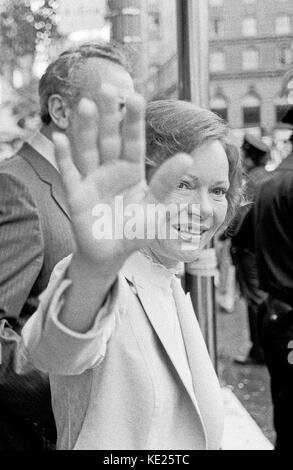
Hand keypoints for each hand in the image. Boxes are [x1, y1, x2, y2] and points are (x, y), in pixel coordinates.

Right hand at [53, 87, 192, 271]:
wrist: (112, 253)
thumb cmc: (135, 231)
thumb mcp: (155, 209)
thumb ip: (166, 184)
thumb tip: (187, 158)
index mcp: (132, 170)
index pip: (133, 140)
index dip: (134, 120)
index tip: (136, 97)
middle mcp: (111, 169)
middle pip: (108, 137)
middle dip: (107, 114)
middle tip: (107, 87)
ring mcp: (92, 179)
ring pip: (88, 149)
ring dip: (85, 128)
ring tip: (84, 105)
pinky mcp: (76, 193)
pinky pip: (69, 172)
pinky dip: (63, 157)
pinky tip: (59, 138)